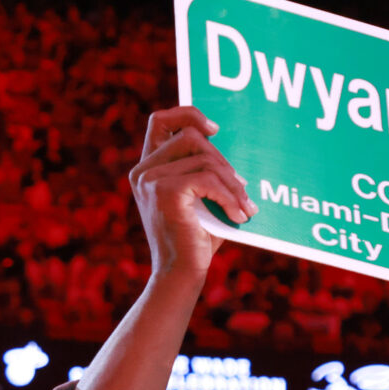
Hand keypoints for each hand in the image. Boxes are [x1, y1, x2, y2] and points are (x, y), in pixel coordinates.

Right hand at [128, 106, 253, 278]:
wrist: (180, 275)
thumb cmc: (195, 239)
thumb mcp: (200, 198)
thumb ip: (205, 171)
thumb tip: (233, 146)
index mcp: (147, 169)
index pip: (160, 121)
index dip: (188, 114)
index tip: (215, 129)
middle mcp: (143, 171)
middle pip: (190, 136)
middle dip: (222, 160)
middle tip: (242, 187)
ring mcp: (150, 180)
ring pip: (203, 158)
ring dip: (232, 182)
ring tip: (245, 205)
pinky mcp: (164, 192)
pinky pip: (207, 179)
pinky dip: (230, 196)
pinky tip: (240, 215)